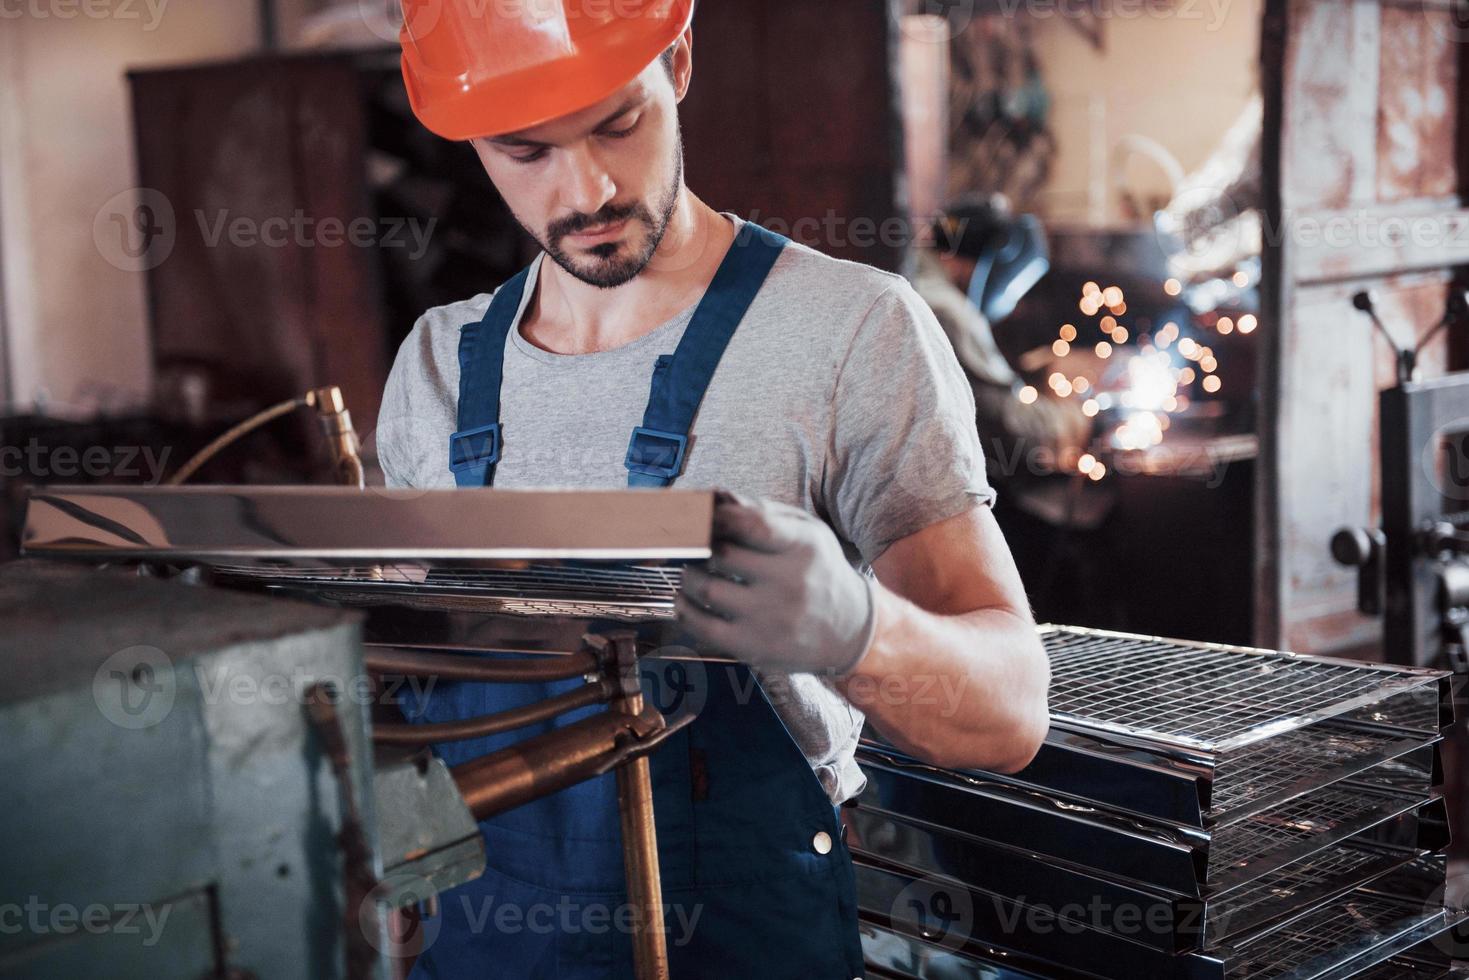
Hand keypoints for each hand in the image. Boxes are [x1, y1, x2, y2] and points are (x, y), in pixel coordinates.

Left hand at [675, 491, 875, 675]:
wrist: (850, 631)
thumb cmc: (818, 572)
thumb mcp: (807, 533)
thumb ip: (763, 512)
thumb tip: (716, 496)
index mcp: (804, 547)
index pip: (753, 524)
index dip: (718, 516)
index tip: (702, 515)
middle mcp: (790, 583)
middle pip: (722, 555)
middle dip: (699, 546)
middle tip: (693, 545)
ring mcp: (771, 618)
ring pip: (707, 590)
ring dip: (689, 576)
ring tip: (692, 571)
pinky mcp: (754, 647)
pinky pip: (704, 628)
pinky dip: (685, 611)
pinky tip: (686, 600)